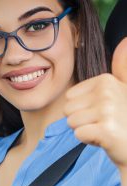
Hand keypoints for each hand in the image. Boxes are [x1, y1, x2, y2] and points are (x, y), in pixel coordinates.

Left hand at [65, 38, 126, 169]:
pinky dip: (89, 140)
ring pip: (71, 122)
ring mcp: (108, 110)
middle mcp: (108, 91)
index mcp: (107, 80)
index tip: (103, 113)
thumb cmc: (125, 122)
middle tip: (103, 123)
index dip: (82, 109)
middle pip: (67, 109)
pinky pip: (78, 134)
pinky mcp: (106, 130)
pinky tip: (105, 139)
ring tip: (105, 130)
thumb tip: (125, 42)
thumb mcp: (124, 91)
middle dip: (82, 120)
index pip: (70, 96)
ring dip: (85, 130)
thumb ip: (122, 69)